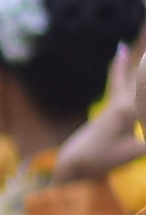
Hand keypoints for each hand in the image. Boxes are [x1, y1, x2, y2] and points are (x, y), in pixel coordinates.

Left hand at [55, 37, 145, 184]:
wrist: (76, 163)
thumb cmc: (104, 160)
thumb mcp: (137, 152)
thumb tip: (144, 125)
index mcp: (129, 109)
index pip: (145, 86)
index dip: (145, 74)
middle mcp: (123, 100)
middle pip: (143, 77)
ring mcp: (116, 101)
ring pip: (136, 76)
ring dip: (141, 63)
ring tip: (138, 50)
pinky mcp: (112, 106)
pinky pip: (119, 80)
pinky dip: (120, 66)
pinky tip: (121, 50)